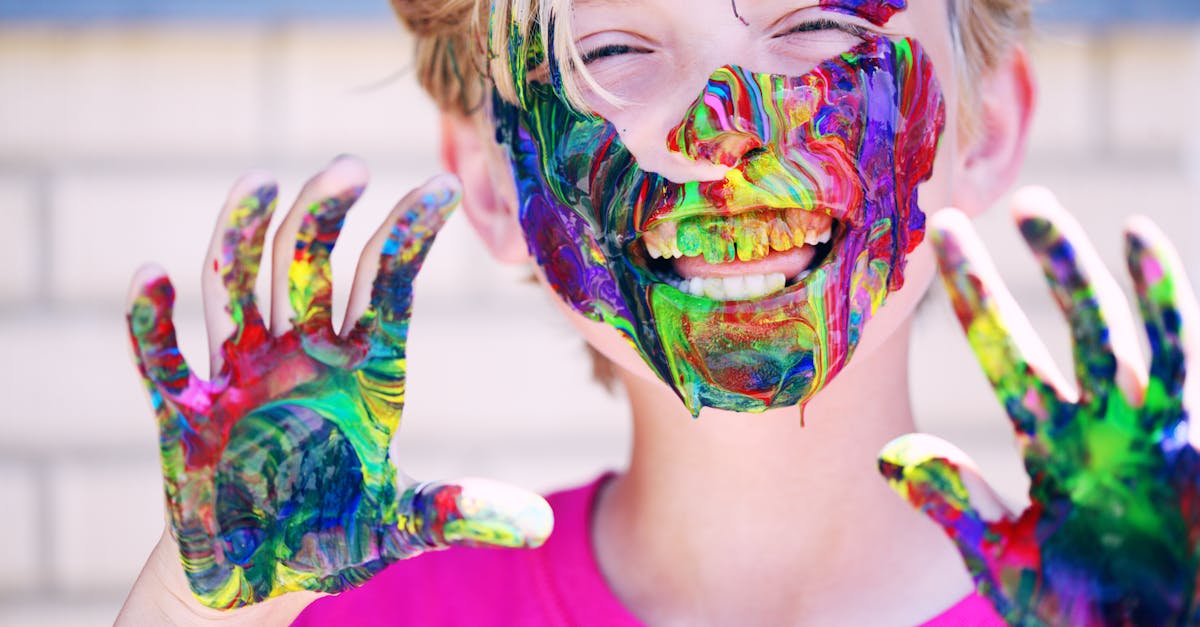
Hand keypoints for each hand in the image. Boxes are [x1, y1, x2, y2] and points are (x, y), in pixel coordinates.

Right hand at [125, 157, 552, 609]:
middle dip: (324, 219)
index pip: (385, 287)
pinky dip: (152, 323)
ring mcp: (241, 379)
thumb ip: (454, 512)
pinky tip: (150, 277)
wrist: (257, 580)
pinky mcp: (186, 415)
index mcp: (361, 372)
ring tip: (258, 180)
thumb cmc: (330, 536)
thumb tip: (537, 524)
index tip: (442, 187)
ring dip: (242, 239)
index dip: (408, 238)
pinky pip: (164, 359)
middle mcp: (301, 359)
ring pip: (237, 290)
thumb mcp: (398, 524)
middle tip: (348, 168)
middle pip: (308, 270)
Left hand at [878, 188, 1199, 624]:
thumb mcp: (1005, 561)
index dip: (970, 300)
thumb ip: (954, 505)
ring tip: (1031, 209)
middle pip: (1053, 325)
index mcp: (1051, 444)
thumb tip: (884, 456)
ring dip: (1072, 268)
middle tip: (960, 214)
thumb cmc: (1090, 618)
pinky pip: (1175, 354)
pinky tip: (1137, 238)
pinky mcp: (1188, 438)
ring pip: (1108, 326)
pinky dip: (1162, 298)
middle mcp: (1096, 421)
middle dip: (1014, 272)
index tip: (931, 247)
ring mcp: (1146, 424)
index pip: (1002, 354)